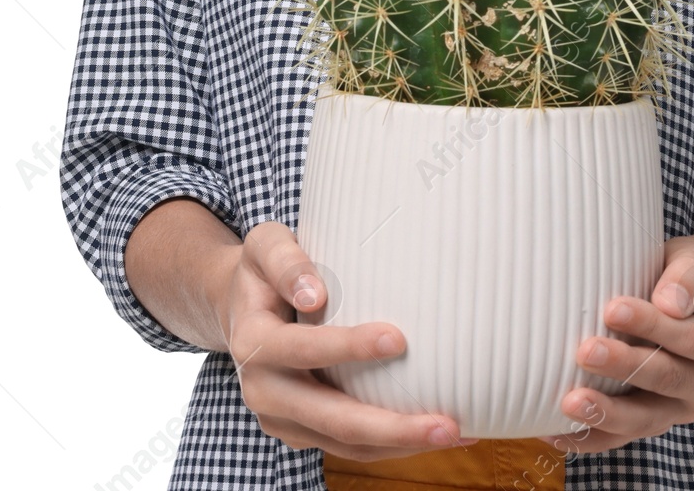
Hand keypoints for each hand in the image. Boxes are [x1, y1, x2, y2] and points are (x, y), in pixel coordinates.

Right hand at [227, 222, 479, 460]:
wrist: (240, 309)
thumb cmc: (263, 271)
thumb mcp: (264, 247)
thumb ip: (285, 261)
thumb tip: (315, 293)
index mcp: (254, 342)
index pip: (303, 348)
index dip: (348, 347)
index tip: (397, 339)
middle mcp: (264, 390)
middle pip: (330, 418)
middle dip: (390, 426)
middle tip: (444, 423)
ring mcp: (283, 418)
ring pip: (344, 444)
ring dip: (399, 444)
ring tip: (454, 433)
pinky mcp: (303, 430)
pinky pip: (348, 445)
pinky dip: (390, 444)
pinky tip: (431, 432)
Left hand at [538, 233, 693, 454]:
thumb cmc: (693, 274)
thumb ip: (689, 275)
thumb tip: (669, 303)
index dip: (654, 327)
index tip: (613, 308)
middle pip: (670, 380)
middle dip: (626, 367)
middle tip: (585, 351)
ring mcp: (687, 410)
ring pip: (648, 420)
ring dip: (607, 413)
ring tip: (570, 402)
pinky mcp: (658, 421)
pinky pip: (625, 437)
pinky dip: (593, 438)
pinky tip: (558, 431)